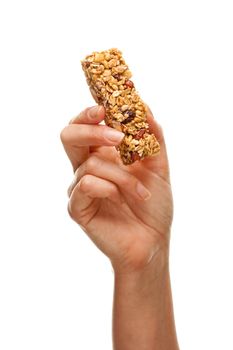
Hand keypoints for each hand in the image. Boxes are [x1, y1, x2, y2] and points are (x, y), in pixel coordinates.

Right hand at [60, 106, 172, 272]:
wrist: (154, 241)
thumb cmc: (154, 206)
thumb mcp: (158, 167)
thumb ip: (152, 137)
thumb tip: (143, 104)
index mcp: (103, 156)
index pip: (85, 126)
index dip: (89, 113)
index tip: (105, 107)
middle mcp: (88, 168)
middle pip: (68, 136)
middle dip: (89, 129)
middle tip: (117, 136)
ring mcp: (80, 188)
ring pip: (88, 164)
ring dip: (121, 175)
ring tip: (140, 191)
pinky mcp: (77, 208)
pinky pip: (85, 185)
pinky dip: (108, 188)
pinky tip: (121, 199)